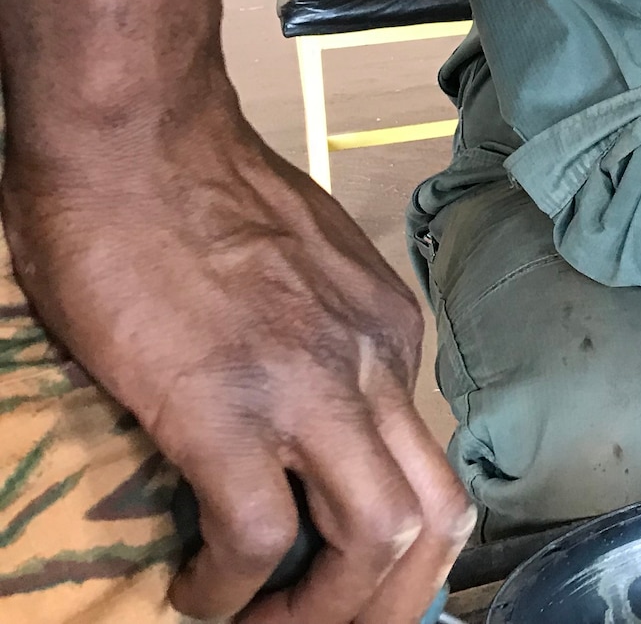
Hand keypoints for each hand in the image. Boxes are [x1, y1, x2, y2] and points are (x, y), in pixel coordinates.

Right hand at [0, 0, 470, 623]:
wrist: (134, 136)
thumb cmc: (194, 191)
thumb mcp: (303, 270)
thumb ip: (322, 340)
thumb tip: (303, 413)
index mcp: (389, 332)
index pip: (427, 461)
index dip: (393, 537)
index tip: (339, 570)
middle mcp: (374, 361)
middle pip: (434, 517)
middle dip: (390, 598)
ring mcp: (308, 387)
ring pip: (379, 539)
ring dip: (328, 609)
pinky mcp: (225, 409)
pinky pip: (256, 537)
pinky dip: (230, 587)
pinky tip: (194, 592)